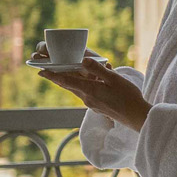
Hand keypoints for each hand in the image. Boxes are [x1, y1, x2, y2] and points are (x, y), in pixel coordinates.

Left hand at [36, 53, 150, 131]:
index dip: (52, 75)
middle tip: (46, 70)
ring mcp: (92, 104)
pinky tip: (93, 80)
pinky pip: (87, 93)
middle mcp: (87, 98)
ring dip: (71, 81)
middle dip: (57, 77)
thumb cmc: (128, 97)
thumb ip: (98, 69)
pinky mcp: (98, 106)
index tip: (40, 71)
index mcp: (89, 90)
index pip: (66, 80)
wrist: (136, 116)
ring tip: (67, 73)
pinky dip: (85, 85)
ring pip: (78, 89)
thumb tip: (83, 59)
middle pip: (68, 85)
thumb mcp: (114, 79)